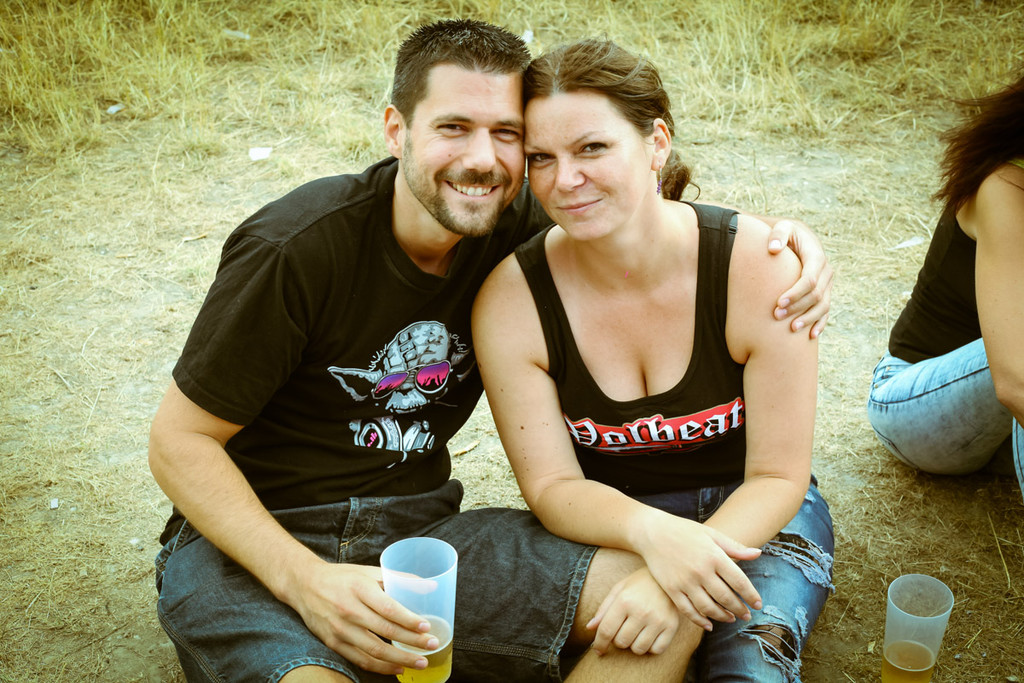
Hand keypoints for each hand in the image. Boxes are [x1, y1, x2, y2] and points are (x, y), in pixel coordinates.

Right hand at [286, 560, 438, 675]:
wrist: (304, 585)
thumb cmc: (342, 577)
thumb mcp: (368, 571)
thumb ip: (398, 578)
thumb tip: (430, 586)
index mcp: (359, 588)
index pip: (388, 608)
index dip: (409, 620)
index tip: (427, 627)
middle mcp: (349, 610)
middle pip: (385, 631)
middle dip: (412, 642)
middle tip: (432, 646)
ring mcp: (340, 629)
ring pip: (374, 650)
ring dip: (400, 659)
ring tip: (420, 662)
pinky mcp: (333, 643)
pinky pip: (360, 660)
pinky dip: (381, 667)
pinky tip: (398, 667)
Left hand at [587, 567, 679, 655]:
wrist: (667, 576)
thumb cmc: (638, 584)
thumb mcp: (619, 590)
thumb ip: (603, 610)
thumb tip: (589, 628)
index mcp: (624, 601)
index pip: (606, 631)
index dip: (599, 644)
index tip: (598, 650)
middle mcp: (641, 611)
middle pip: (622, 642)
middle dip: (618, 640)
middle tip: (623, 629)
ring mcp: (658, 620)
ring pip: (638, 649)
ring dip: (634, 645)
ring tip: (636, 631)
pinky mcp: (672, 626)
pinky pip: (656, 650)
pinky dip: (650, 647)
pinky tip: (649, 635)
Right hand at [641, 517, 761, 631]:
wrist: (652, 532)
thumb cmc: (684, 531)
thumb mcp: (711, 534)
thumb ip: (735, 547)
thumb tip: (758, 554)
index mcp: (714, 556)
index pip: (739, 582)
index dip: (751, 596)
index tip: (758, 604)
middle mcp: (701, 570)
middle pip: (726, 598)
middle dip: (740, 609)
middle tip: (747, 615)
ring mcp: (685, 581)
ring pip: (708, 608)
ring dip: (722, 617)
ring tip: (731, 619)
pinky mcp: (671, 589)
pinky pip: (688, 610)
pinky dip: (700, 621)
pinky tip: (709, 624)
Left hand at [768, 218, 833, 337]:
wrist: (797, 237)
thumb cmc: (785, 234)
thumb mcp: (782, 228)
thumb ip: (778, 235)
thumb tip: (773, 249)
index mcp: (816, 256)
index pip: (809, 279)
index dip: (795, 293)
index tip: (778, 303)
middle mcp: (825, 271)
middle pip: (815, 295)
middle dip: (797, 307)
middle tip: (776, 316)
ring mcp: (827, 283)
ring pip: (823, 305)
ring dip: (808, 318)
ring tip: (791, 329)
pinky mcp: (825, 291)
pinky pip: (826, 310)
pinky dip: (820, 323)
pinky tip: (811, 335)